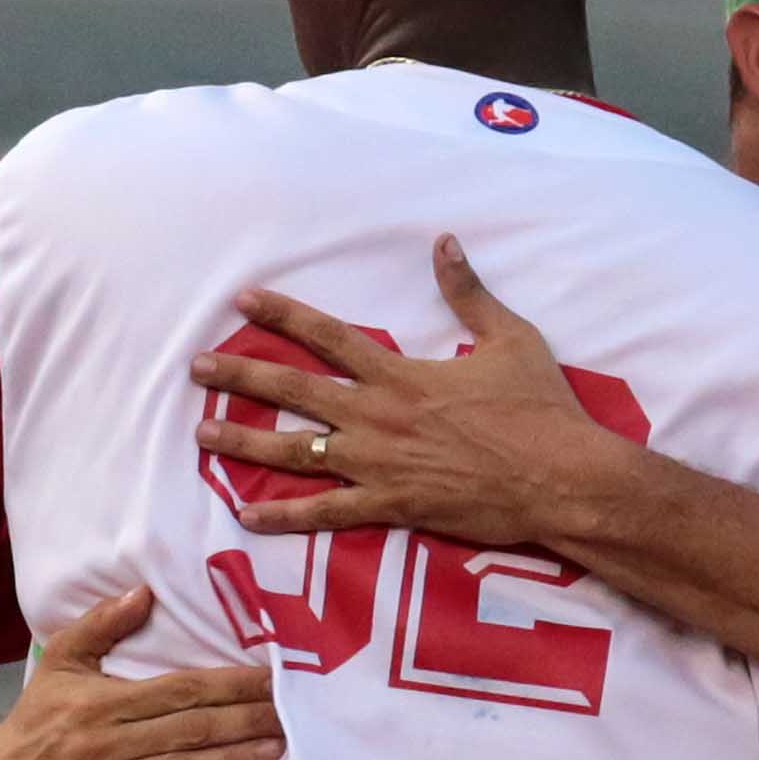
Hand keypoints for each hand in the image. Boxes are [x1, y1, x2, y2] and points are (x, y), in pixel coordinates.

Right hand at [0, 586, 283, 759]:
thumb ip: (99, 627)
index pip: (181, 690)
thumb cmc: (36, 724)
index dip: (230, 684)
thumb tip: (143, 592)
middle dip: (246, 720)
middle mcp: (107, 742)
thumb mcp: (60, 666)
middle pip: (191, 728)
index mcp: (104, 703)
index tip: (272, 679)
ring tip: (278, 750)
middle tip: (293, 715)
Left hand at [189, 235, 633, 544]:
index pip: (329, 337)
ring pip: (296, 451)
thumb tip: (445, 243)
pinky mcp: (392, 506)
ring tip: (203, 434)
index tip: (244, 300)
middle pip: (295, 390)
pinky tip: (247, 516)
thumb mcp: (511, 339)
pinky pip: (326, 513)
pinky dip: (284, 516)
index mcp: (402, 374)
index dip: (284, 316)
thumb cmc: (540, 409)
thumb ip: (469, 292)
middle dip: (241, 376)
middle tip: (198, 368)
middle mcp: (378, 417)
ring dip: (245, 441)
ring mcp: (380, 465)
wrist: (560, 477)